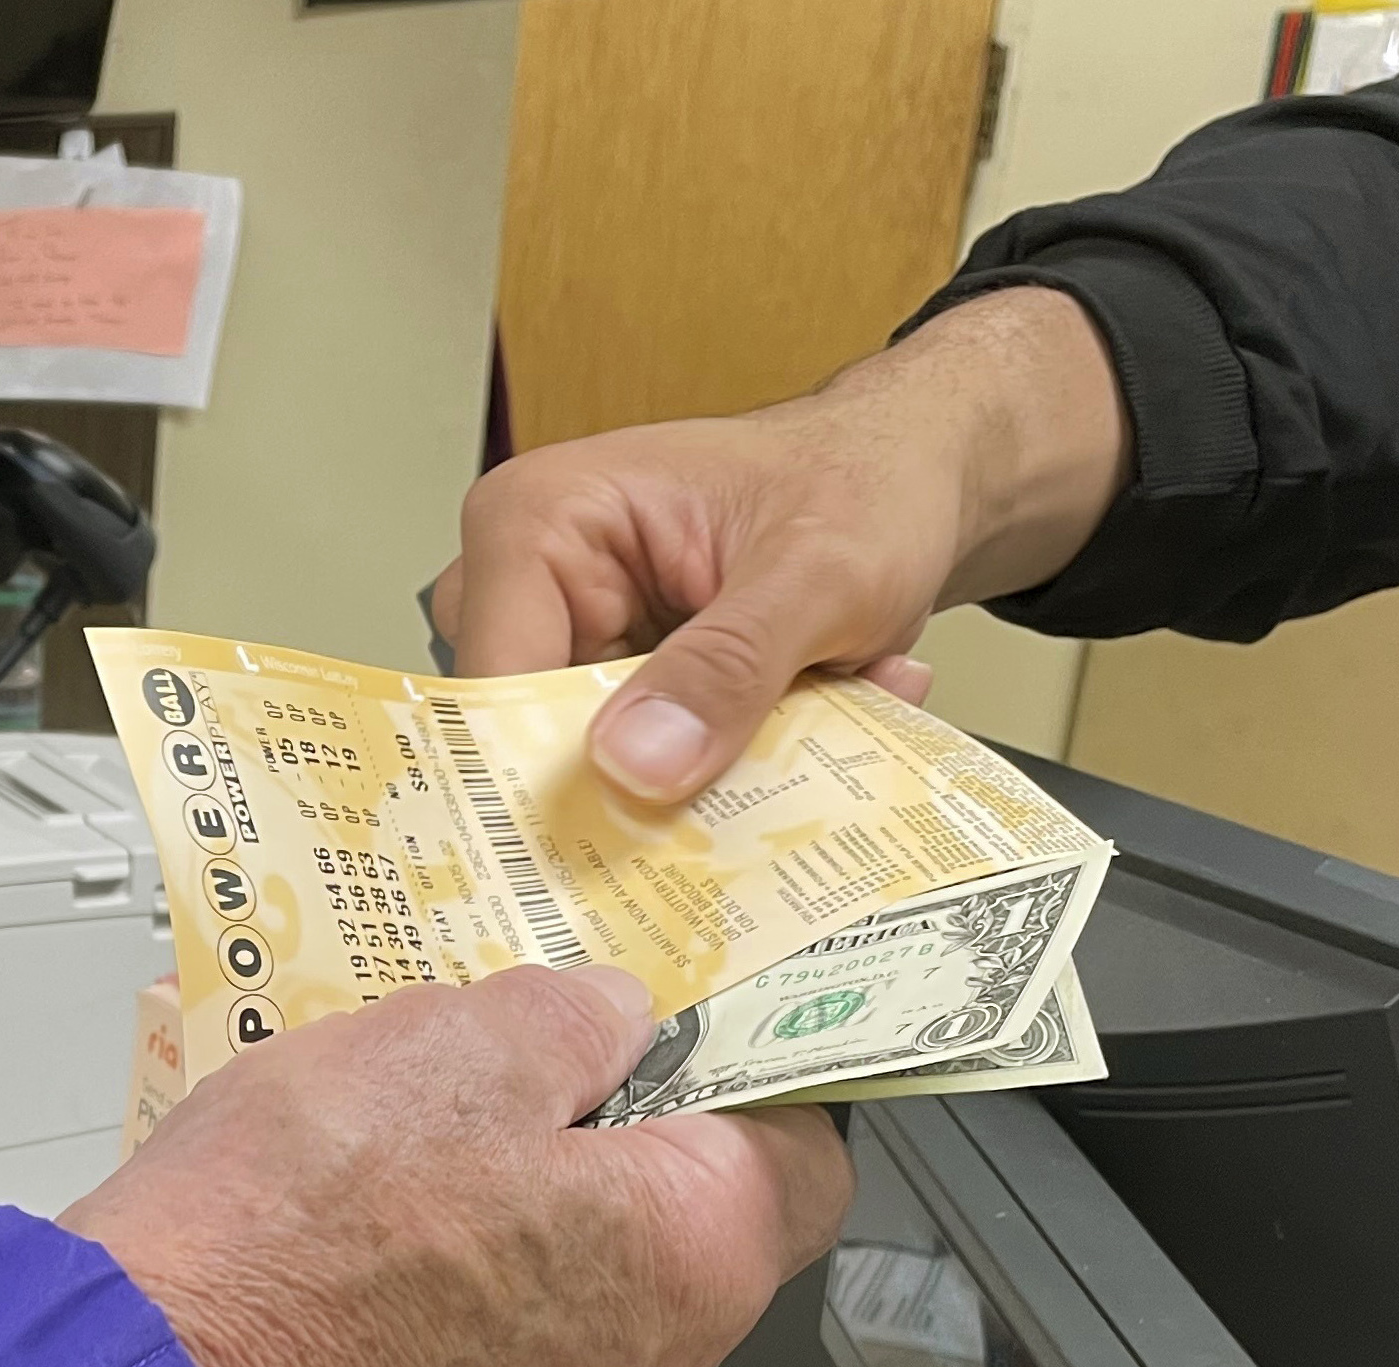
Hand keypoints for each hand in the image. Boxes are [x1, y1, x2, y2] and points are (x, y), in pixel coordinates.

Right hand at [62, 966, 852, 1366]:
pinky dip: (488, 1234)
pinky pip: (523, 1305)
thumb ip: (580, 1017)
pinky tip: (399, 1173)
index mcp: (695, 1255)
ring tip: (455, 1089)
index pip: (810, 1148)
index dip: (762, 1059)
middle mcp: (655, 1354)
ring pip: (607, 1255)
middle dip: (639, 1107)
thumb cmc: (308, 1221)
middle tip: (556, 1026)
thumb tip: (613, 1019)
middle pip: (705, 1206)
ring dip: (552, 1167)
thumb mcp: (468, 1041)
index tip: (706, 1005)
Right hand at [431, 286, 1129, 802]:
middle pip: (523, 745)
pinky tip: (812, 727)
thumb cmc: (859, 483)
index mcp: (536, 523)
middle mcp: (527, 587)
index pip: (490, 685)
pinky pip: (641, 776)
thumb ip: (729, 665)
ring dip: (704, 783)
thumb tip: (633, 762)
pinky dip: (729, 775)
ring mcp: (570, 645)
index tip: (623, 853)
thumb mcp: (817, 574)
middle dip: (638, 793)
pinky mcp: (619, 694)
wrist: (907, 481)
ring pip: (588, 776)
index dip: (543, 783)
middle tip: (743, 804)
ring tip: (809, 732)